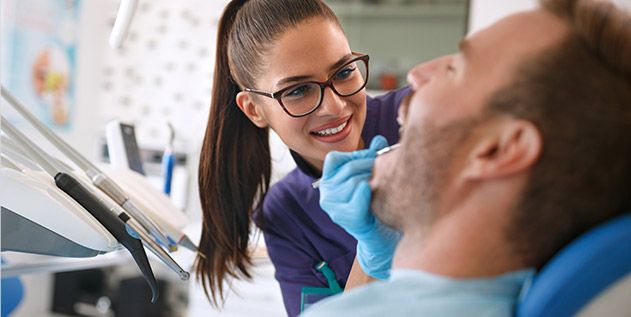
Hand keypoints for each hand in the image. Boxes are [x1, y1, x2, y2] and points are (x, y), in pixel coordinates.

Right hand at [319, 135, 399, 279]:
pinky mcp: (344, 217)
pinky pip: (359, 195)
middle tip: (388, 167)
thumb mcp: (371, 179)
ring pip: (355, 180)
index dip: (356, 155)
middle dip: (370, 165)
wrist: (381, 236)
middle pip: (348, 168)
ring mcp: (333, 206)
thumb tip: (380, 140)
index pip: (334, 159)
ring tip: (385, 184)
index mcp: (328, 182)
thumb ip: (372, 159)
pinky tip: (376, 194)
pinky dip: (370, 192)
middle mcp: (326, 194)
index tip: (374, 159)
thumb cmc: (375, 205)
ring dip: (373, 179)